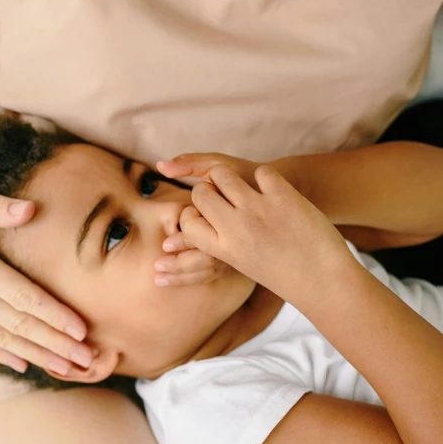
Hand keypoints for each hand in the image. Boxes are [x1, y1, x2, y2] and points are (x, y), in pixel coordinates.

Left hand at [151, 153, 262, 286]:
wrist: (284, 190)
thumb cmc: (243, 173)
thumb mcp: (218, 163)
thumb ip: (190, 163)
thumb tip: (160, 165)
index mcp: (230, 212)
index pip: (206, 229)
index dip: (185, 239)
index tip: (166, 245)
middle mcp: (235, 233)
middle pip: (208, 256)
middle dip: (182, 263)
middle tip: (158, 265)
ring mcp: (239, 248)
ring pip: (211, 269)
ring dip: (184, 275)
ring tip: (159, 279)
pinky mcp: (239, 258)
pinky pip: (215, 273)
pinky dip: (193, 277)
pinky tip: (172, 280)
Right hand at [178, 163, 355, 302]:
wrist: (323, 279)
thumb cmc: (280, 271)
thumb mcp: (240, 261)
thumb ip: (218, 238)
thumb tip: (194, 214)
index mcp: (222, 248)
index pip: (187, 220)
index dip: (193, 214)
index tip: (205, 216)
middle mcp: (236, 228)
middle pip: (200, 192)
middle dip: (208, 190)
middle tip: (224, 196)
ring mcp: (259, 210)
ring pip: (222, 174)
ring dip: (229, 176)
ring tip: (242, 187)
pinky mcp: (282, 196)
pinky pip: (261, 172)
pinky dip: (266, 178)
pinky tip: (272, 191)